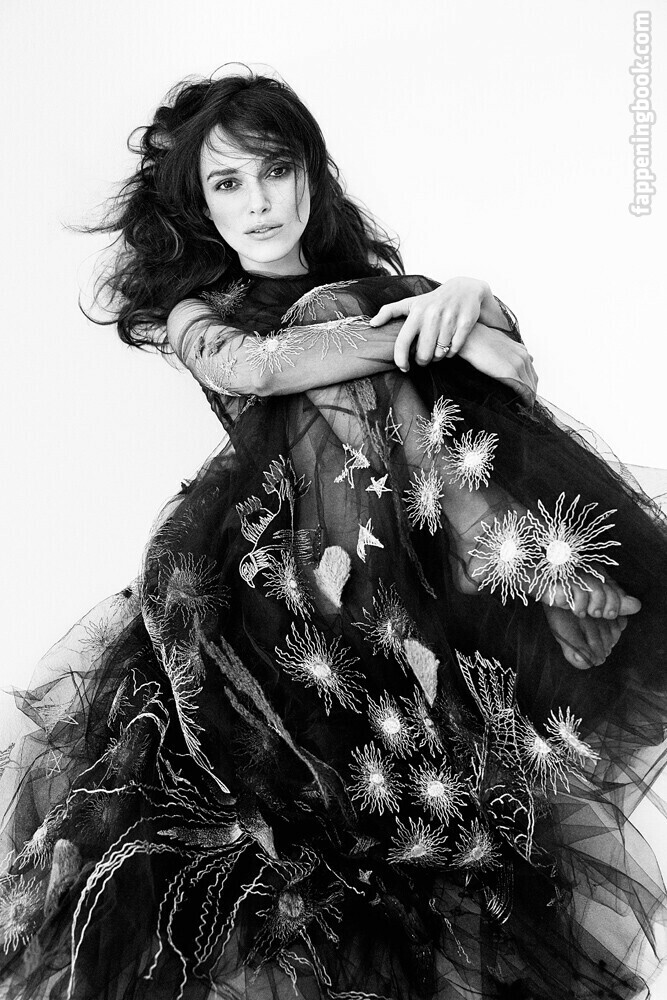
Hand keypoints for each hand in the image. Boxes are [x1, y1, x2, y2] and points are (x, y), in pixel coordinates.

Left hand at [369, 277, 489, 370]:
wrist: (464, 289)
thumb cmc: (432, 301)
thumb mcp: (412, 303)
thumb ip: (390, 312)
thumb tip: (372, 324)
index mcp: (417, 312)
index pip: (403, 342)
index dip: (401, 359)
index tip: (403, 367)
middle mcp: (432, 315)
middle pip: (423, 354)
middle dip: (423, 361)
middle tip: (423, 359)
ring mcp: (450, 318)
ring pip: (440, 353)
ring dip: (438, 357)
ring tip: (437, 352)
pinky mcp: (465, 322)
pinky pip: (454, 349)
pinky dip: (451, 353)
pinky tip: (449, 348)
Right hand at [458, 324, 537, 404]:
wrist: (471, 338)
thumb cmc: (479, 340)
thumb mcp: (497, 343)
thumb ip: (506, 352)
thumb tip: (505, 360)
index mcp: (521, 350)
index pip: (531, 371)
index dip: (530, 383)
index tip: (526, 392)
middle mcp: (524, 357)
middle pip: (533, 379)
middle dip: (531, 392)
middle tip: (526, 403)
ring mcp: (519, 365)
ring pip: (531, 386)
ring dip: (530, 398)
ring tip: (525, 407)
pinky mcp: (511, 373)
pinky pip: (524, 389)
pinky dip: (526, 399)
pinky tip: (524, 405)